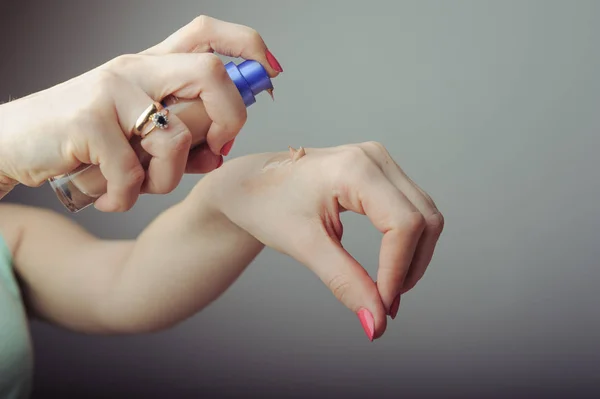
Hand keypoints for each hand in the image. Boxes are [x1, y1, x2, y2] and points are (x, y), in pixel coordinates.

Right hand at [0, 16, 281, 210]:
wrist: (11, 143)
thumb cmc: (82, 140)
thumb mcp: (134, 134)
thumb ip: (179, 139)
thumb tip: (218, 155)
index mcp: (149, 66)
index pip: (205, 33)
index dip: (246, 45)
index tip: (269, 71)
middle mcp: (134, 69)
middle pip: (210, 73)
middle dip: (231, 119)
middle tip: (217, 150)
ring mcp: (109, 90)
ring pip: (176, 137)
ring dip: (166, 179)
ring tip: (137, 186)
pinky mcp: (87, 121)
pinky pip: (133, 172)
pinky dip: (127, 197)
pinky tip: (111, 198)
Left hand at [203, 142, 443, 339]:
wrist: (250, 184)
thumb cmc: (266, 204)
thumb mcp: (304, 245)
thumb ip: (344, 281)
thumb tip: (376, 322)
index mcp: (355, 168)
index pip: (403, 224)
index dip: (398, 270)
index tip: (381, 305)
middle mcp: (374, 158)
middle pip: (424, 220)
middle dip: (411, 267)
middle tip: (386, 304)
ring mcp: (379, 162)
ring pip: (424, 216)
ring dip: (414, 258)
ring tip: (386, 291)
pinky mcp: (379, 173)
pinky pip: (411, 210)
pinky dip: (407, 244)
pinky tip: (389, 268)